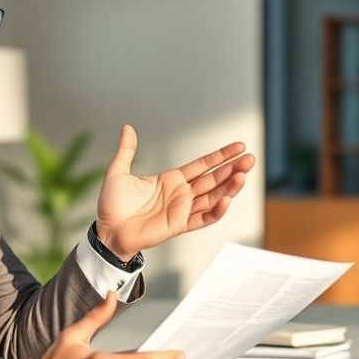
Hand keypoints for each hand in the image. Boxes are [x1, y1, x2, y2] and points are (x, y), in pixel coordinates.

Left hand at [95, 125, 254, 259]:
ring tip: (244, 174)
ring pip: (214, 197)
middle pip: (214, 179)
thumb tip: (128, 128)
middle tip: (250, 159)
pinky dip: (217, 210)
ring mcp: (183, 209)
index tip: (238, 147)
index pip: (203, 164)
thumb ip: (126, 150)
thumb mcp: (118, 172)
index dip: (221, 156)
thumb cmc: (112, 205)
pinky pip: (204, 218)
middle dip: (233, 169)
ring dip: (230, 187)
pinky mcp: (180, 225)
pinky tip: (227, 199)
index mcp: (171, 179)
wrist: (107, 230)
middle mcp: (181, 194)